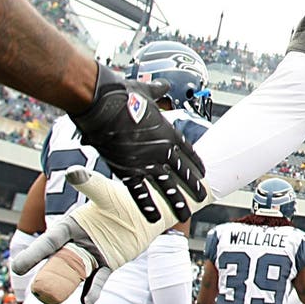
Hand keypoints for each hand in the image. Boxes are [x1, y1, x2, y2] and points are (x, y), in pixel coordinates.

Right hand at [12, 168, 213, 303]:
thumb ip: (89, 183)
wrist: (148, 211)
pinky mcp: (107, 263)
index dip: (35, 254)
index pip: (50, 240)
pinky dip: (92, 291)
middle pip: (57, 260)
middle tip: (33, 291)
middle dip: (44, 275)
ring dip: (65, 288)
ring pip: (74, 274)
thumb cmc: (123, 197)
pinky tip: (87, 303)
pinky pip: (96, 280)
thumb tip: (72, 171)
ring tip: (54, 301)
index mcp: (72, 224)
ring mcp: (92, 254)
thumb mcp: (105, 192)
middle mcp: (78, 241)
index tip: (18, 267)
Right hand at [68, 63, 207, 222]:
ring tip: (185, 215)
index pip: (188, 153)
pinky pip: (140, 193)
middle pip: (182, 173)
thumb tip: (163, 84)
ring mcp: (145, 162)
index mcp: (168, 133)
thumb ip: (157, 92)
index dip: (195, 164)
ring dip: (177, 202)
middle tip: (203, 198)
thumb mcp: (146, 92)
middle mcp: (161, 150)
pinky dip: (147, 206)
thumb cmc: (122, 94)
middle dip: (193, 187)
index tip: (203, 173)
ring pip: (166, 187)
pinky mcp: (126, 170)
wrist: (101, 101)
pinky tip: (155, 218)